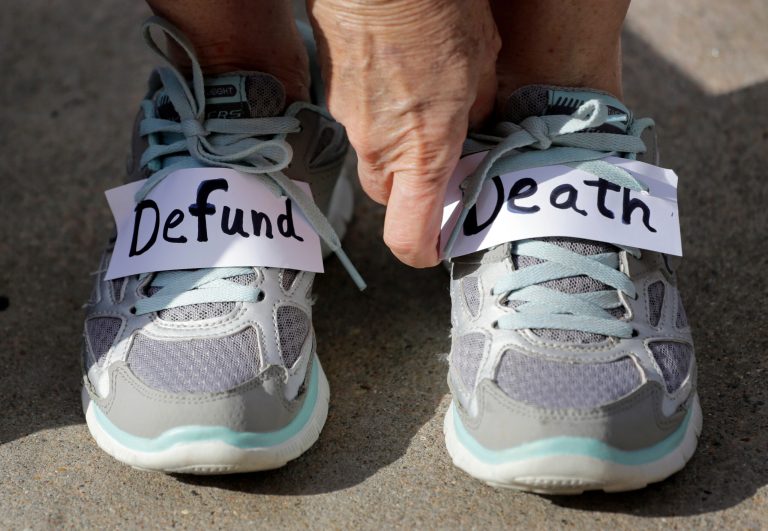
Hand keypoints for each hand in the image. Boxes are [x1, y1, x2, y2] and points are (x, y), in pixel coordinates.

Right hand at [309, 0, 499, 266]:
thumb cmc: (436, 12)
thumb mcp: (481, 62)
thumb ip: (475, 106)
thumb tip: (470, 121)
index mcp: (422, 152)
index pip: (408, 234)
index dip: (423, 250)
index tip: (437, 247)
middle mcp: (379, 146)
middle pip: (387, 195)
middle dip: (410, 190)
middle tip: (437, 161)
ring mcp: (349, 119)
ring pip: (371, 152)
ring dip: (395, 141)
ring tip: (419, 96)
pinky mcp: (331, 91)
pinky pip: (357, 115)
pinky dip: (376, 107)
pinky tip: (395, 69)